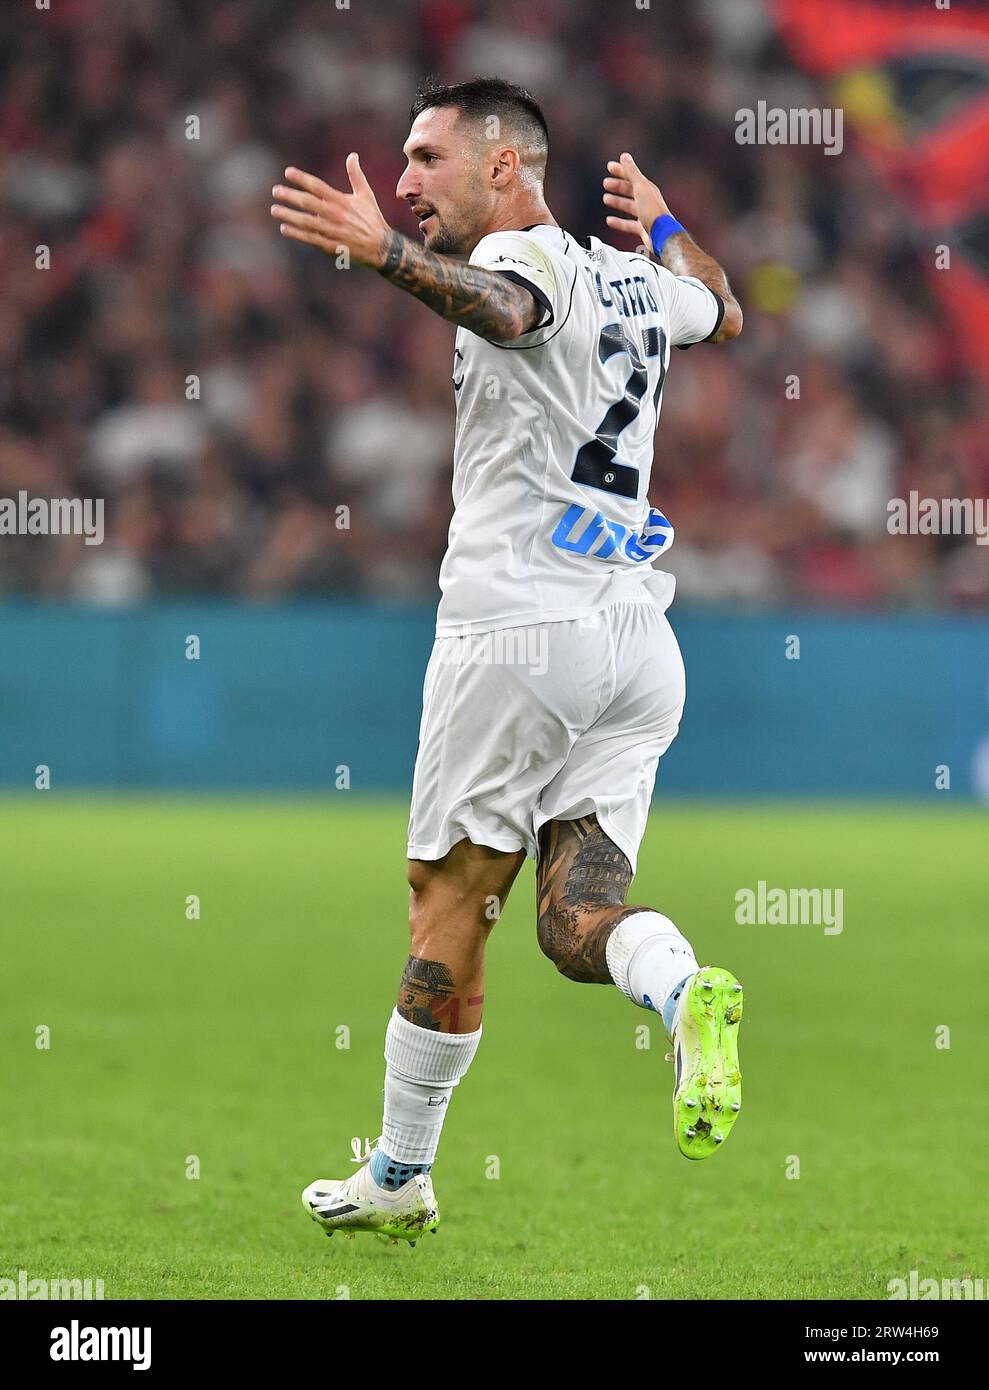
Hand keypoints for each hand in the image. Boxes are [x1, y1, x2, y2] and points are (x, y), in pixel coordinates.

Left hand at [270, 155, 390, 267]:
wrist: (381, 247)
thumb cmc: (372, 219)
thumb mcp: (366, 195)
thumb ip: (356, 175)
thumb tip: (352, 155)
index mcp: (342, 201)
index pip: (318, 186)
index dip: (302, 178)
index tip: (288, 172)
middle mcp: (335, 215)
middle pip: (308, 203)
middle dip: (290, 196)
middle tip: (276, 191)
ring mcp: (332, 231)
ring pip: (306, 222)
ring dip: (289, 215)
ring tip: (275, 210)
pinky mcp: (331, 246)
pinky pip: (310, 238)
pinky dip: (297, 234)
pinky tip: (285, 228)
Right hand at [602, 151, 671, 249]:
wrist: (662, 235)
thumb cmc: (653, 211)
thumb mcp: (640, 188)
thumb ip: (631, 172)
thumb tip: (625, 157)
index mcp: (647, 189)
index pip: (632, 176)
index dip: (621, 170)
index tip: (610, 167)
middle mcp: (647, 200)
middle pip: (630, 190)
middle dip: (618, 186)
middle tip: (606, 183)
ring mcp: (645, 214)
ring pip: (628, 206)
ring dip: (617, 202)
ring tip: (606, 199)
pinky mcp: (643, 228)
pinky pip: (628, 224)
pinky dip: (618, 222)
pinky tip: (610, 221)